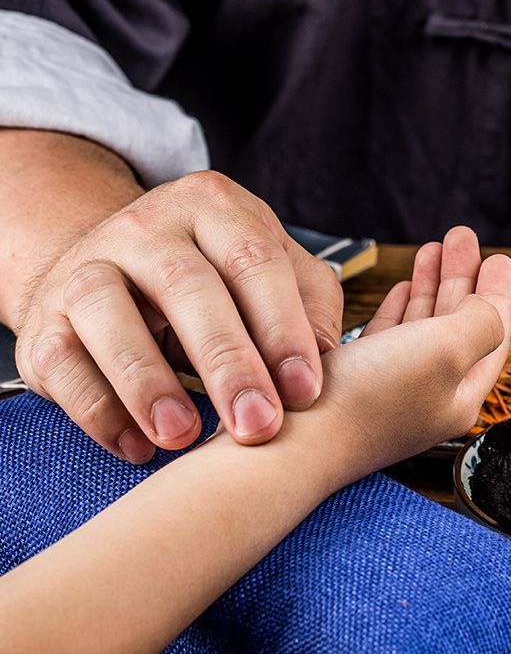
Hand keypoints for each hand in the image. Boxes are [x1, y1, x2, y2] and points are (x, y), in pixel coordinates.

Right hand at [14, 171, 342, 461]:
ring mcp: (89, 267)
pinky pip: (62, 362)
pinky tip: (137, 445)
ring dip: (148, 381)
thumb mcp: (272, 273)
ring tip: (184, 436)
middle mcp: (148, 228)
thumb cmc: (214, 280)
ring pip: (109, 313)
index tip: (304, 391)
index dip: (281, 328)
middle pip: (187, 286)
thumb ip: (308, 308)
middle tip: (257, 426)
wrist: (116, 268)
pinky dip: (98, 408)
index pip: (254, 260)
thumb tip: (322, 367)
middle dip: (227, 363)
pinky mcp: (46, 319)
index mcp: (215, 208)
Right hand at [291, 227, 510, 477]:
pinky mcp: (355, 385)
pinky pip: (389, 338)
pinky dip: (399, 309)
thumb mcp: (444, 350)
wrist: (291, 440)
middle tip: (461, 238)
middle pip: (458, 327)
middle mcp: (428, 397)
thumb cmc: (368, 398)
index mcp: (459, 395)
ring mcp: (390, 392)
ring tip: (431, 249)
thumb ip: (480, 324)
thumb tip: (491, 309)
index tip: (499, 257)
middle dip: (462, 278)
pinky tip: (401, 289)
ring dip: (430, 286)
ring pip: (422, 328)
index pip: (490, 335)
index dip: (497, 292)